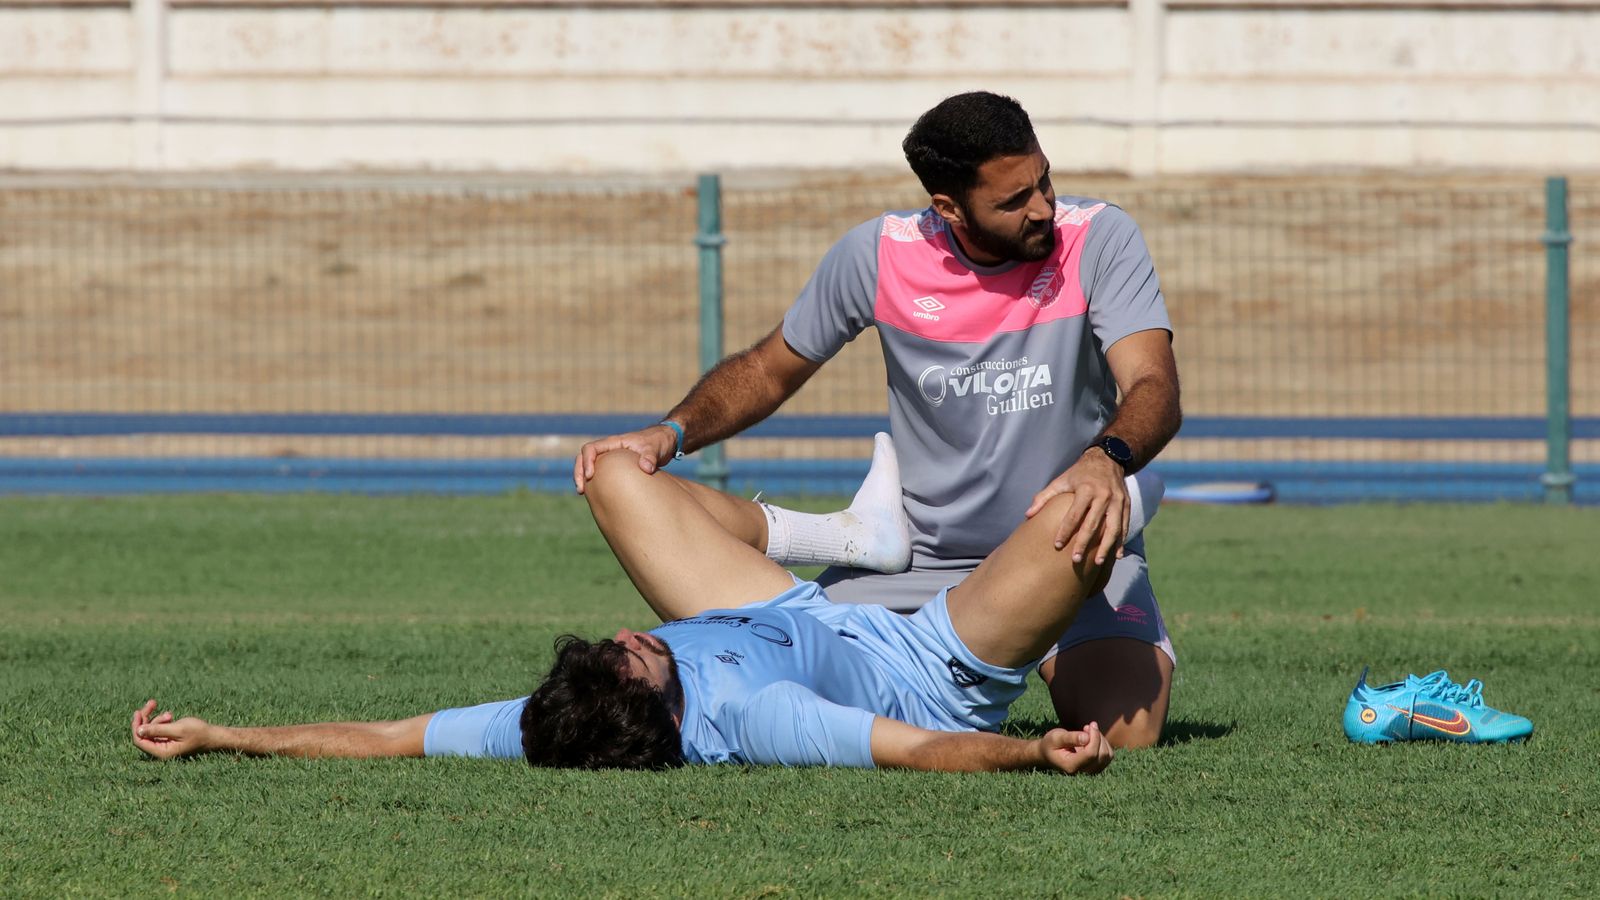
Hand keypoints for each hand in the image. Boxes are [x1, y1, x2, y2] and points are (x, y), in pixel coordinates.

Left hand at [131, 699, 211, 759]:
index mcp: (161, 751)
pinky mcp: (168, 739)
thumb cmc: (198, 732)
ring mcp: (164, 745)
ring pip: (151, 729)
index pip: (140, 740)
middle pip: (144, 733)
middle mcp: (160, 750)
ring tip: (171, 714)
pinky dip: (163, 721)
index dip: (137, 726)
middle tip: (152, 703)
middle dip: (147, 718)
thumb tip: (138, 730)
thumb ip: (157, 730)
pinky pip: (158, 729)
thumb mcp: (178, 729)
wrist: (212, 735)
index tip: (138, 712)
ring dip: (158, 719)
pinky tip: (171, 716)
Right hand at [573, 424, 678, 493]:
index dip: (587, 462)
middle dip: (579, 472)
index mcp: (614, 443)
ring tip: (582, 492)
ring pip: (589, 464)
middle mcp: (609, 449)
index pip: (591, 448)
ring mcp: (610, 457)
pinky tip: (595, 494)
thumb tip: (646, 468)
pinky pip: (599, 471)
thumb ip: (650, 457)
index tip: (591, 476)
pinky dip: (593, 481)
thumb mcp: (655, 448)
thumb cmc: (658, 442)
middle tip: (581, 489)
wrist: (664, 442)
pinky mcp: (615, 466)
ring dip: (583, 477)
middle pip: (584, 457)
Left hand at [1024, 450, 1128, 564]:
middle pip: (1093, 523)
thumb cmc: (1080, 473)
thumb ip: (1044, 497)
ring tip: (1097, 563)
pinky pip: (1125, 526)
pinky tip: (1116, 555)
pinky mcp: (1126, 505)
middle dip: (1084, 543)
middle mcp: (1104, 495)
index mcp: (1086, 489)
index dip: (1065, 530)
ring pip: (1113, 528)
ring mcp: (1117, 501)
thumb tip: (1028, 514)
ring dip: (1106, 547)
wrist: (1108, 459)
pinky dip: (1121, 541)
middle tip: (1075, 560)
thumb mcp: (1062, 480)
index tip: (1057, 545)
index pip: (1075, 514)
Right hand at [1038, 722, 1114, 774]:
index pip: (1091, 753)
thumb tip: (1086, 737)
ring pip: (1107, 755)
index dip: (1094, 737)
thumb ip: (1071, 738)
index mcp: (1071, 766)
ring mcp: (1090, 772)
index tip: (1089, 725)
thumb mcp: (1056, 737)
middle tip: (1087, 726)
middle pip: (1101, 755)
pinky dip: (1104, 744)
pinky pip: (1108, 756)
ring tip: (1089, 732)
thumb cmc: (1051, 744)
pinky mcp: (1096, 767)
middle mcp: (1082, 773)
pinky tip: (1093, 738)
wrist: (1048, 754)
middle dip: (1098, 737)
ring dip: (1101, 740)